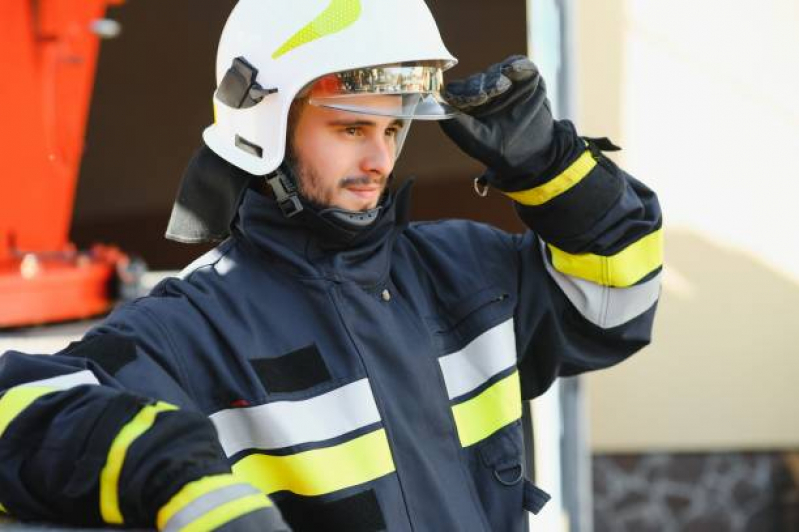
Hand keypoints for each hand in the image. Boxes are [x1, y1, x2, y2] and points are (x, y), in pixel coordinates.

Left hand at [439, 56, 554, 188]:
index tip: (463, 98)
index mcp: (466, 105)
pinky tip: (511, 70)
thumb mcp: (474, 140)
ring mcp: (504, 82)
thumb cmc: (498, 148)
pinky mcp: (525, 76)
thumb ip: (456, 124)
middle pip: (476, 80)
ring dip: (496, 79)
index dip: (460, 93)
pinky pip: (518, 64)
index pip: (457, 91)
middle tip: (485, 96)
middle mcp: (483, 91)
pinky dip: (516, 66)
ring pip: (495, 71)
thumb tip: (438, 104)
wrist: (534, 152)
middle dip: (479, 86)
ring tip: (501, 88)